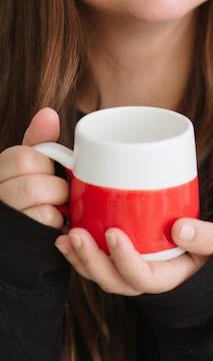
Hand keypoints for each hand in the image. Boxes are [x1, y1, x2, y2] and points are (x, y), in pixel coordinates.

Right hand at [0, 108, 67, 228]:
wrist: (22, 246)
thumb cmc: (29, 202)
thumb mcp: (29, 171)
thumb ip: (37, 145)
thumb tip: (48, 113)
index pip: (21, 156)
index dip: (43, 163)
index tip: (48, 173)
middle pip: (30, 170)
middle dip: (55, 184)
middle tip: (58, 195)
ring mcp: (4, 217)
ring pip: (34, 191)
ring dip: (57, 202)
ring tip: (57, 210)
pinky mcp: (15, 236)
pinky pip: (42, 218)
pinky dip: (55, 221)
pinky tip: (52, 225)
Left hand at [54, 218, 212, 295]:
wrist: (210, 252)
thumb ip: (204, 236)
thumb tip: (180, 228)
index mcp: (168, 278)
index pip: (141, 276)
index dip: (123, 258)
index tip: (113, 232)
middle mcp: (146, 280)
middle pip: (113, 280)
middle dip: (91, 260)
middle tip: (76, 234)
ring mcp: (132, 272)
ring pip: (101, 275)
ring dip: (79, 259)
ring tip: (64, 238)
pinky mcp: (124, 262)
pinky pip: (99, 264)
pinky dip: (81, 253)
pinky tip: (68, 234)